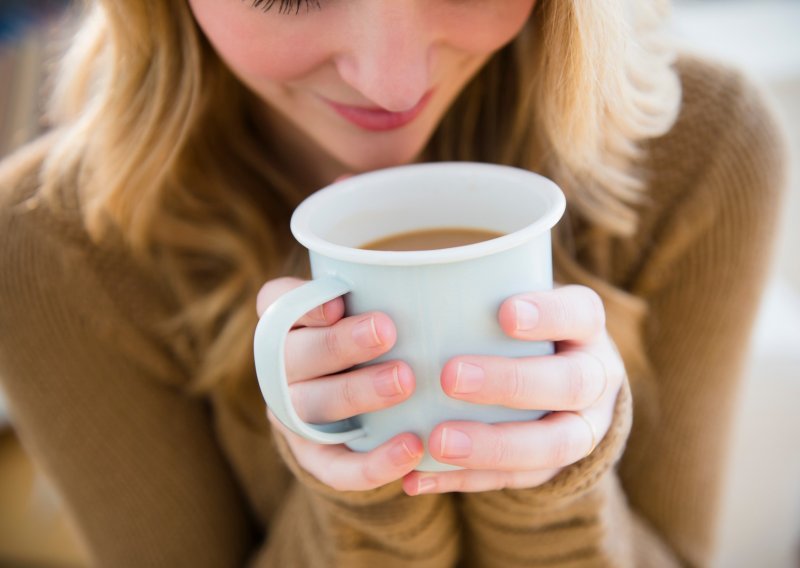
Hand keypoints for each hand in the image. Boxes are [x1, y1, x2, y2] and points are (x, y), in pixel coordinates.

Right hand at [257, 277, 423, 490]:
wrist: (358, 403)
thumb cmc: (373, 336)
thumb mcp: (371, 304)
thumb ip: (385, 288)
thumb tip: (433, 272)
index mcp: (288, 320)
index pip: (278, 302)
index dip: (303, 304)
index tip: (338, 301)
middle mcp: (281, 367)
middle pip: (296, 355)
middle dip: (340, 344)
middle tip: (387, 331)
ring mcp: (293, 414)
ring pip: (312, 406)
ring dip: (356, 392)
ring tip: (404, 381)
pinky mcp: (314, 457)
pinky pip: (335, 467)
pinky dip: (372, 463)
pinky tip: (412, 448)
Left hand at [402, 285, 625, 494]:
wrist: (562, 384)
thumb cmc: (520, 329)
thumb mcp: (517, 298)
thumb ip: (480, 289)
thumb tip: (399, 274)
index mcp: (586, 327)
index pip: (580, 314)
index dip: (549, 314)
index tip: (505, 312)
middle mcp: (596, 378)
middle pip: (569, 383)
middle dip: (511, 382)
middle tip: (451, 376)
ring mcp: (582, 428)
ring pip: (552, 445)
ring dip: (493, 445)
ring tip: (438, 441)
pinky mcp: (555, 468)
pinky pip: (516, 481)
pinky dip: (465, 480)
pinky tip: (420, 476)